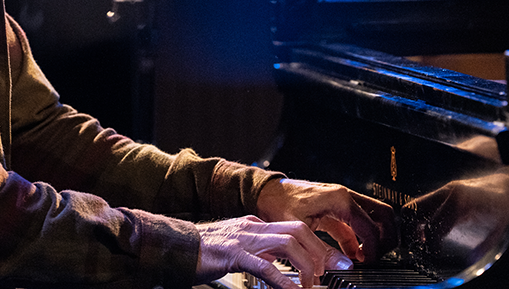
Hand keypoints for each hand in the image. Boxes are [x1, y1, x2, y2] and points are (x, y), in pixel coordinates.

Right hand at [195, 215, 353, 288]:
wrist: (174, 245)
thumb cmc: (203, 251)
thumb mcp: (238, 248)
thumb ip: (258, 253)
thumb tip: (279, 267)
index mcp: (255, 226)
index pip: (294, 229)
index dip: (317, 245)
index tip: (332, 263)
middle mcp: (252, 228)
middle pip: (297, 230)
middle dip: (320, 250)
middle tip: (334, 270)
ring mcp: (243, 239)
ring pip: (286, 243)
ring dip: (306, 264)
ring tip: (313, 283)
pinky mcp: (232, 254)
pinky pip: (263, 265)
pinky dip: (282, 279)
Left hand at [256, 178, 396, 263]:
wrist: (265, 193)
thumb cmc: (278, 204)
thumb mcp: (300, 229)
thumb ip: (322, 249)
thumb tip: (340, 265)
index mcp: (340, 200)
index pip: (371, 228)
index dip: (375, 249)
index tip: (370, 264)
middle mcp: (345, 197)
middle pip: (383, 215)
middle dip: (386, 238)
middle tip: (380, 257)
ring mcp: (341, 201)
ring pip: (372, 218)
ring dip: (373, 239)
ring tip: (366, 259)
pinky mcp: (335, 208)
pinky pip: (355, 224)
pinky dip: (358, 239)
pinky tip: (352, 254)